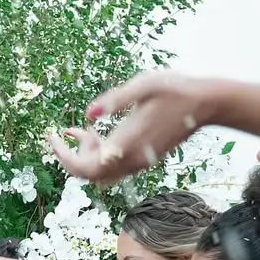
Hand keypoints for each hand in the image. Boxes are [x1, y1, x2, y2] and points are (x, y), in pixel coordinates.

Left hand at [48, 71, 211, 184]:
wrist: (207, 104)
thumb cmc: (176, 90)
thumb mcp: (143, 85)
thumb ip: (114, 99)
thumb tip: (87, 115)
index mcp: (127, 144)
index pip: (85, 167)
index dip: (63, 157)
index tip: (52, 137)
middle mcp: (131, 159)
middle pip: (89, 174)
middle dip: (71, 156)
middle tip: (61, 133)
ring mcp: (139, 162)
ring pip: (100, 172)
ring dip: (85, 154)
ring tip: (82, 130)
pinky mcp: (144, 159)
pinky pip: (112, 165)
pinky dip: (99, 153)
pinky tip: (96, 132)